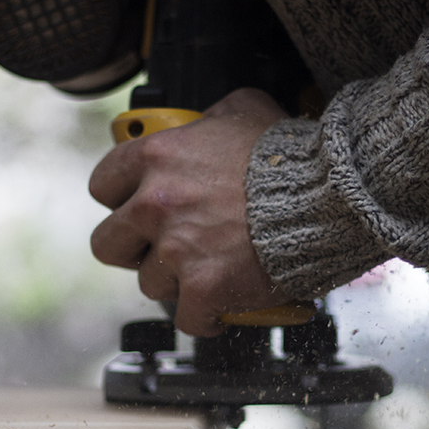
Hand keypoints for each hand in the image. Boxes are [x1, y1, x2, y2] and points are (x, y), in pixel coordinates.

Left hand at [89, 88, 292, 336]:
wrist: (326, 196)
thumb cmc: (291, 155)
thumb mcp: (245, 110)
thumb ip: (211, 119)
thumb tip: (207, 123)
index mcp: (157, 158)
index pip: (103, 186)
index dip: (120, 201)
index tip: (136, 209)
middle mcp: (156, 204)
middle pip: (108, 244)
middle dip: (133, 249)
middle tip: (160, 249)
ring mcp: (176, 250)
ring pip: (149, 283)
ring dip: (175, 282)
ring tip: (206, 272)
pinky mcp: (203, 288)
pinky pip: (188, 318)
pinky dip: (205, 317)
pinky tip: (220, 307)